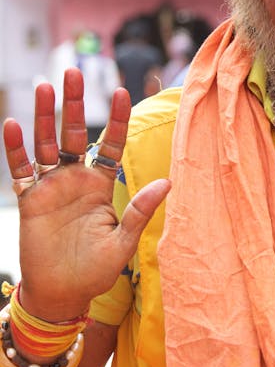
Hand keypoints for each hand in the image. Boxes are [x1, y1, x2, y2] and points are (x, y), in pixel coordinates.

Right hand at [3, 67, 169, 321]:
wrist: (62, 294)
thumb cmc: (96, 271)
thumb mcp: (123, 242)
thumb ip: (140, 210)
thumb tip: (168, 182)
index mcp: (102, 184)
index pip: (112, 144)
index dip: (117, 119)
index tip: (121, 90)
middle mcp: (77, 179)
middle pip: (75, 133)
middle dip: (75, 104)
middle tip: (73, 72)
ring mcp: (52, 186)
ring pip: (46, 143)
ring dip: (43, 116)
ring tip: (43, 87)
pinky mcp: (30, 199)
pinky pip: (20, 169)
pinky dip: (15, 148)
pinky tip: (12, 124)